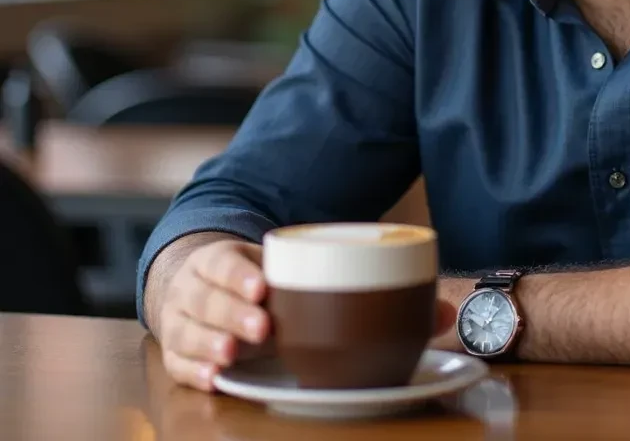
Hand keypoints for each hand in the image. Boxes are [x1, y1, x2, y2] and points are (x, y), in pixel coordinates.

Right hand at [156, 237, 463, 391]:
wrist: (208, 281)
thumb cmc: (273, 281)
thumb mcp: (299, 271)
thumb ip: (358, 284)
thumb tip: (444, 310)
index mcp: (227, 258)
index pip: (225, 260)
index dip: (241, 272)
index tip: (265, 287)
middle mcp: (200, 288)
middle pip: (208, 299)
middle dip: (234, 314)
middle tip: (264, 329)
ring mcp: (186, 320)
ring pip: (188, 331)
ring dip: (211, 343)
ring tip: (233, 357)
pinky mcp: (182, 352)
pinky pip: (178, 363)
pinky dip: (193, 370)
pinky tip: (214, 377)